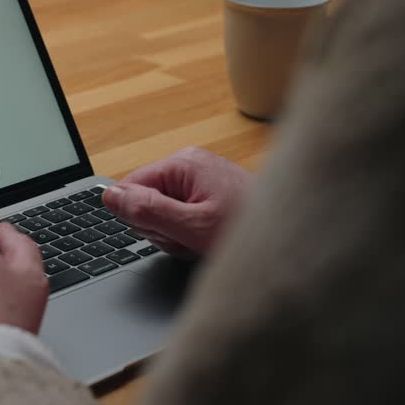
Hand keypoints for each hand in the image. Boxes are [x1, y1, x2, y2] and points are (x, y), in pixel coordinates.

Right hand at [101, 147, 251, 258]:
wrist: (294, 239)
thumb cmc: (250, 230)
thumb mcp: (192, 227)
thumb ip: (147, 211)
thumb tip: (110, 196)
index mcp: (183, 164)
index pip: (130, 189)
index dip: (142, 219)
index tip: (168, 231)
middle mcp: (191, 164)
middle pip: (146, 203)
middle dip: (163, 229)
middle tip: (192, 238)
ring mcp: (201, 178)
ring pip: (164, 214)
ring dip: (178, 235)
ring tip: (206, 239)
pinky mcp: (211, 192)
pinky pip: (183, 217)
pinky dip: (192, 234)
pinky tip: (210, 239)